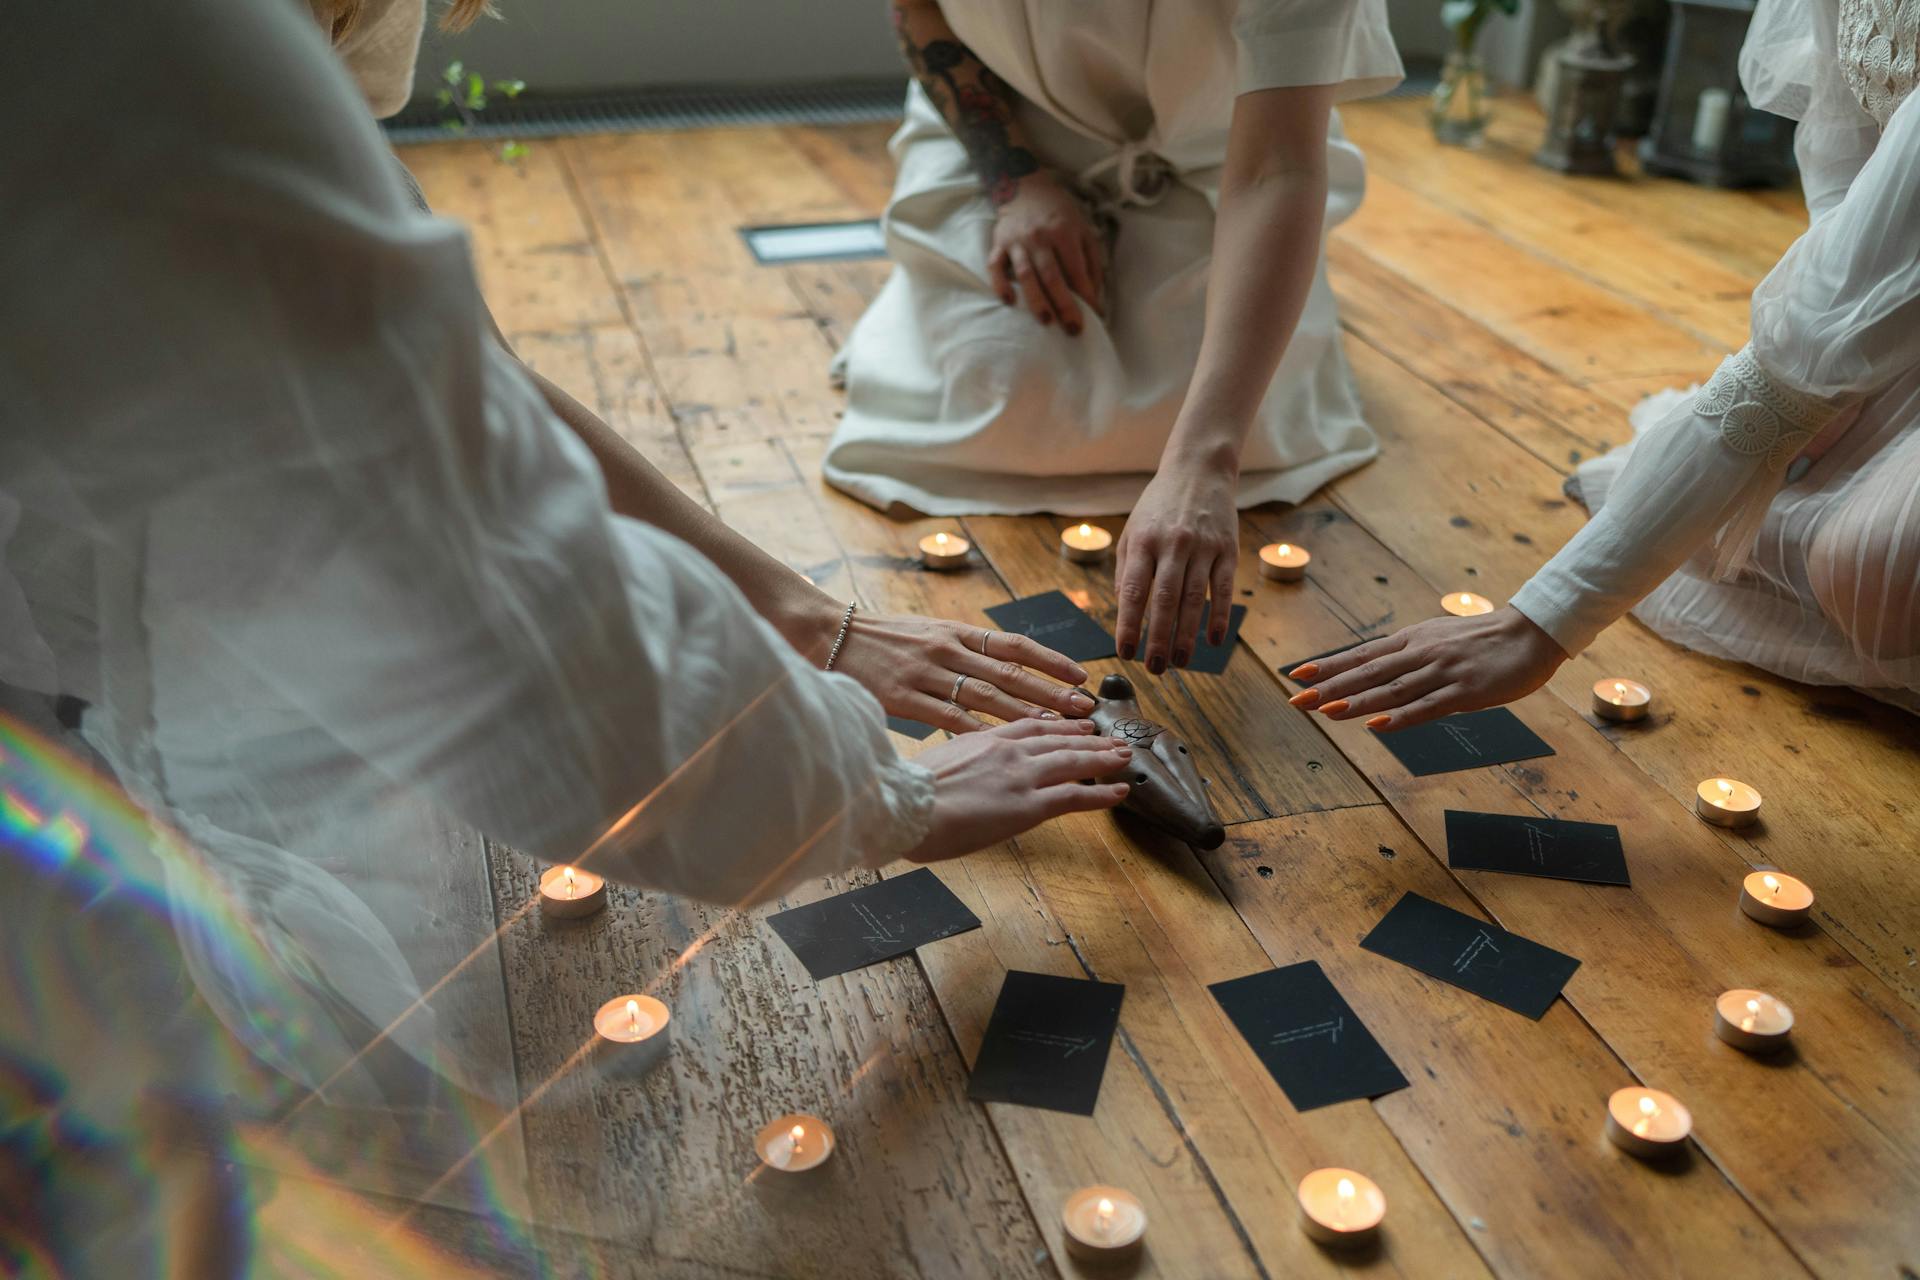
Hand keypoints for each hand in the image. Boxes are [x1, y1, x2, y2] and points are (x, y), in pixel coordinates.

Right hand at [835, 610, 1097, 731]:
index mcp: (956, 632)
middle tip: (1085, 708)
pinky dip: (982, 731)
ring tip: (1058, 728)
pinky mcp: (906, 698)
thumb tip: (1000, 666)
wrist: (828, 634)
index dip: (1051, 660)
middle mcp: (948, 650)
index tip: (1081, 675)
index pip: (1015, 645)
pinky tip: (1006, 744)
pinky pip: (951, 717)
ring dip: (1027, 713)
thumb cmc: (879, 638)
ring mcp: (928, 674)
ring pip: (988, 696)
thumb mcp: (927, 633)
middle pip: (1011, 673)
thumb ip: (962, 649)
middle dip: (1052, 692)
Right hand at [905, 719, 1131, 862]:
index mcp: (983, 739)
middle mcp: (1008, 751)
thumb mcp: (933, 763)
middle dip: (1088, 738)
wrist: (905, 806)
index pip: (1028, 726)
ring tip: (1123, 756)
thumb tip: (959, 770)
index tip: (1073, 724)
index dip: (1055, 724)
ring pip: (1073, 762)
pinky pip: (1074, 796)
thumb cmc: (906, 791)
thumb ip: (956, 762)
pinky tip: (1119, 791)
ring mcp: (1021, 776)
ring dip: (1103, 758)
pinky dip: (1101, 793)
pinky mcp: (1028, 805)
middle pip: (1057, 740)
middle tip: (1110, 737)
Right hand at [988, 171, 1103, 334]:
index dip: (1086, 295)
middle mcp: (1040, 237)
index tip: (1095, 315)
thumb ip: (1091, 261)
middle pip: (1052, 276)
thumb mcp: (1083, 230)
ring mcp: (1017, 241)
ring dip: (1035, 300)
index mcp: (1064, 232)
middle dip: (1064, 305)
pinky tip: (1009, 301)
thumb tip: (1094, 296)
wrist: (1024, 188)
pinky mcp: (998, 244)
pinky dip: (1000, 284)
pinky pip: (995, 266)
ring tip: (1046, 321)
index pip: (1076, 270)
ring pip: (1025, 275)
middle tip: (1073, 329)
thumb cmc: (1059, 214)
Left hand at [1114, 465, 1237, 672]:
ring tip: (1179, 662)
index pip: (1132, 591)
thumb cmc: (1159, 506)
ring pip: (1194, 599)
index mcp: (1142, 542)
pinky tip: (1214, 641)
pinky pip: (1223, 589)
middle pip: (1164, 600)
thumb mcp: (1132, 530)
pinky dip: (1219, 617)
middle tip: (1155, 669)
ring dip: (1186, 635)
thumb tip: (1124, 610)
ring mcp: (1202, 547)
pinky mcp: (1227, 549)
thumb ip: (1126, 569)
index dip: (1128, 625)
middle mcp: (1172, 545)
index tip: (1125, 652)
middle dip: (1158, 639)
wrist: (1199, 470)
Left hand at [1287, 607, 1569, 730]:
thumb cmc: (1485, 639)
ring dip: (1356, 702)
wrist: (1533, 632)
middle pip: (1368, 672)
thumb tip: (1378, 669)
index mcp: (1414, 640)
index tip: (1297, 673)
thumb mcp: (1440, 638)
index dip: (1329, 664)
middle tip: (1296, 699)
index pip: (1363, 653)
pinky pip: (1427, 707)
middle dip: (1329, 686)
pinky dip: (1400, 717)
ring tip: (1325, 711)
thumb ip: (1410, 655)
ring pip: (1391, 690)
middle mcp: (1422, 653)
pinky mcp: (1466, 691)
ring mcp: (1443, 672)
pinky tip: (1377, 725)